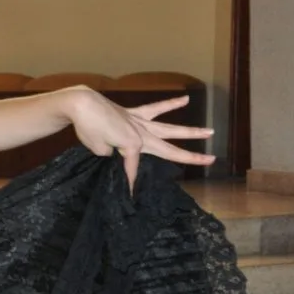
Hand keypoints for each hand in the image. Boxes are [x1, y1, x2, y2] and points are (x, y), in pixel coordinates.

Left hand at [67, 88, 215, 189]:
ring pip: (169, 128)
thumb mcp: (98, 148)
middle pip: (169, 148)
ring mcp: (140, 122)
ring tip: (210, 131)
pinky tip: (186, 99)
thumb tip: (114, 149)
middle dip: (190, 156)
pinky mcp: (133, 113)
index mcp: (133, 144)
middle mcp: (142, 133)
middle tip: (212, 159)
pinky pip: (154, 109)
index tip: (129, 194)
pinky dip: (170, 104)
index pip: (133, 168)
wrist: (81, 104)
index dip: (129, 181)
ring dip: (190, 130)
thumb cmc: (88, 128)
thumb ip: (111, 152)